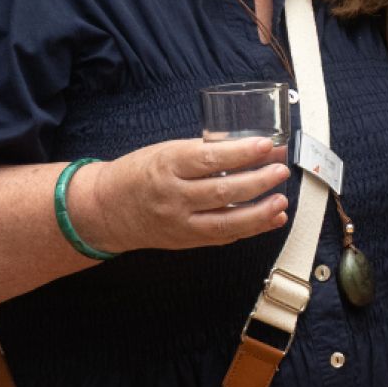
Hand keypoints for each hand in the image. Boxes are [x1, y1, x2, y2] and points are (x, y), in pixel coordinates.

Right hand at [68, 137, 289, 253]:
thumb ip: (203, 151)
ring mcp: (179, 222)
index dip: (241, 153)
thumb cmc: (139, 173)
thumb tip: (252, 147)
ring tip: (281, 200)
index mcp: (167, 165)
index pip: (209, 159)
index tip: (266, 146)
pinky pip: (223, 237)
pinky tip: (271, 219)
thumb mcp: (165, 151)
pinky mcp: (186, 240)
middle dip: (258, 181)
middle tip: (280, 170)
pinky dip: (251, 229)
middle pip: (222, 191)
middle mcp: (173, 196)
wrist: (106, 209)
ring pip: (226, 222)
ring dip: (260, 212)